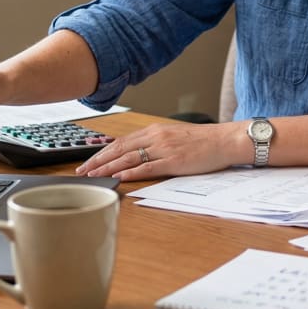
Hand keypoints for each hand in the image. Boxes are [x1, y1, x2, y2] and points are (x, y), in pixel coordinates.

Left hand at [76, 121, 246, 180]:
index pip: (121, 141)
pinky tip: (118, 178)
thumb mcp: (174, 137)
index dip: (102, 152)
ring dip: (108, 168)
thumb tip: (136, 156)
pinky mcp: (174, 161)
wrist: (225, 140)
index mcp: (155, 130)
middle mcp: (156, 137)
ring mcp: (164, 149)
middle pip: (120, 149)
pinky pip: (147, 168)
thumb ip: (155, 144)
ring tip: (93, 176)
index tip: (88, 161)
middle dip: (98, 160)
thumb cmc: (203, 141)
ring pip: (129, 158)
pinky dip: (130, 173)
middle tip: (82, 172)